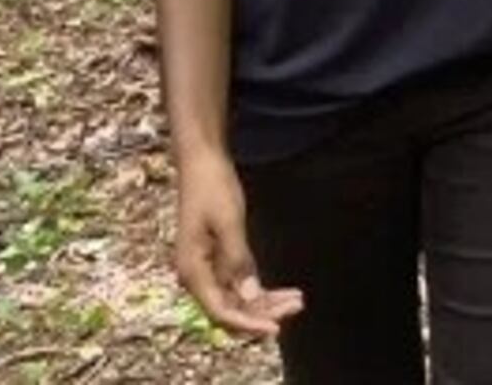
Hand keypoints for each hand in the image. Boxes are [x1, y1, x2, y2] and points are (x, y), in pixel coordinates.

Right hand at [170, 151, 304, 338]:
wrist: (201, 162)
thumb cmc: (213, 188)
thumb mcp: (229, 223)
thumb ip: (238, 261)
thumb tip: (250, 297)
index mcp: (194, 271)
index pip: (221, 312)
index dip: (248, 323)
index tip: (276, 329)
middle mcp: (197, 276)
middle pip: (230, 309)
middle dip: (263, 314)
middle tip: (297, 305)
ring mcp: (207, 269)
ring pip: (236, 299)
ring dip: (265, 304)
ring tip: (298, 299)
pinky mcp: (217, 260)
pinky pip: (238, 285)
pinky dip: (260, 290)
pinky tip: (284, 291)